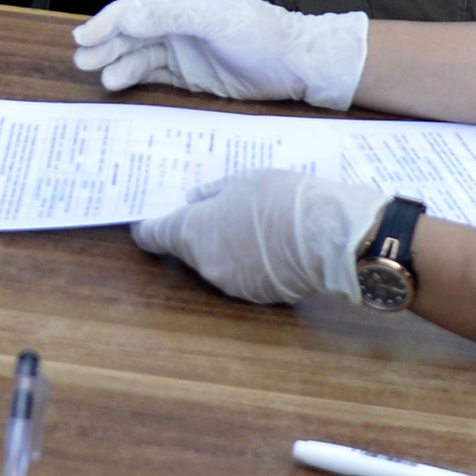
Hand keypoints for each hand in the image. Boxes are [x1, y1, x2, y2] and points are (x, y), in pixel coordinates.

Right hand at [71, 0, 366, 108]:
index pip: (136, 9)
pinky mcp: (188, 76)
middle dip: (104, 43)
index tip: (84, 36)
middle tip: (81, 59)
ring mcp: (182, 50)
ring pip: (138, 54)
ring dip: (115, 62)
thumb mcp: (215, 19)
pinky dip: (133, 78)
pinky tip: (118, 83)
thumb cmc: (261, 35)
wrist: (297, 65)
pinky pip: (152, 74)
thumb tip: (128, 18)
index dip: (107, 21)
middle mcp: (178, 24)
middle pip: (131, 32)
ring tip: (96, 73)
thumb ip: (171, 14)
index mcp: (183, 2)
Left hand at [131, 168, 381, 304]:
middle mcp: (205, 264)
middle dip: (197, 232)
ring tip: (252, 223)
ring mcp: (231, 283)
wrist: (327, 234)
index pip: (152, 236)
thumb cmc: (280, 198)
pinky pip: (242, 274)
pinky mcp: (257, 294)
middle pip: (187, 249)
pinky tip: (271, 243)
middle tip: (217, 209)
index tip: (147, 218)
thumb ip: (211, 193)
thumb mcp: (241, 181)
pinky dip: (248, 261)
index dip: (148, 226)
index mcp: (192, 232)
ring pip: (216, 262)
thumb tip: (194, 201)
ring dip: (225, 247)